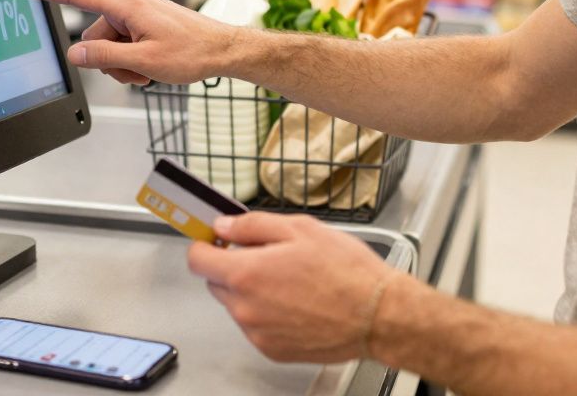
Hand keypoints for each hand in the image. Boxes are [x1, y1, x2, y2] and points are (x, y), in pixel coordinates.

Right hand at [17, 0, 240, 85]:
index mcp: (126, 5)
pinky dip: (134, 58)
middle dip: (108, 58)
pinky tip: (153, 67)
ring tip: (149, 71)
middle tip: (136, 72)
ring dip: (123, 62)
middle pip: (96, 34)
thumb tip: (74, 54)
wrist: (225, 50)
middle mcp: (131, 3)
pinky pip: (127, 41)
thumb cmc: (193, 52)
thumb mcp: (143, 62)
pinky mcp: (149, 22)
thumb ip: (104, 58)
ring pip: (111, 43)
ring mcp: (141, 12)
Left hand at [187, 212, 400, 362]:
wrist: (378, 315)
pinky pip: (256, 326)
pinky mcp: (272, 350)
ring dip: (252, 292)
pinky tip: (298, 304)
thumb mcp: (300, 229)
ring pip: (237, 305)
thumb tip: (223, 226)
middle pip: (216, 283)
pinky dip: (268, 314)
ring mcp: (257, 333)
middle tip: (269, 257)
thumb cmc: (346, 271)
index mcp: (247, 273)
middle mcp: (245, 307)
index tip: (216, 240)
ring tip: (292, 282)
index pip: (198, 260)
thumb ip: (252, 226)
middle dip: (234, 268)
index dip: (205, 246)